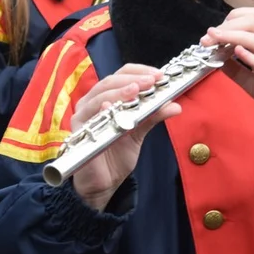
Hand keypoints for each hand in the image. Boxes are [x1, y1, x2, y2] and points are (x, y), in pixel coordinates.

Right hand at [70, 64, 180, 210]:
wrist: (105, 182)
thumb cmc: (117, 154)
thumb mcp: (140, 131)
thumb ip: (153, 116)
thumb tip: (175, 105)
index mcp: (108, 97)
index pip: (122, 74)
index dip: (140, 71)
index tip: (159, 75)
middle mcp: (93, 101)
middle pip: (110, 81)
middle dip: (132, 79)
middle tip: (151, 81)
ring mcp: (84, 114)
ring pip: (99, 94)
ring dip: (119, 91)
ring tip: (137, 90)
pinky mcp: (78, 130)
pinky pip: (89, 116)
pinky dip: (101, 109)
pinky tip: (112, 107)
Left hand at [200, 8, 253, 137]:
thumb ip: (237, 72)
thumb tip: (217, 60)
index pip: (248, 21)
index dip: (228, 22)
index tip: (210, 36)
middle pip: (252, 21)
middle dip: (227, 26)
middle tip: (208, 37)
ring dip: (234, 36)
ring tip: (216, 39)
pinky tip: (239, 53)